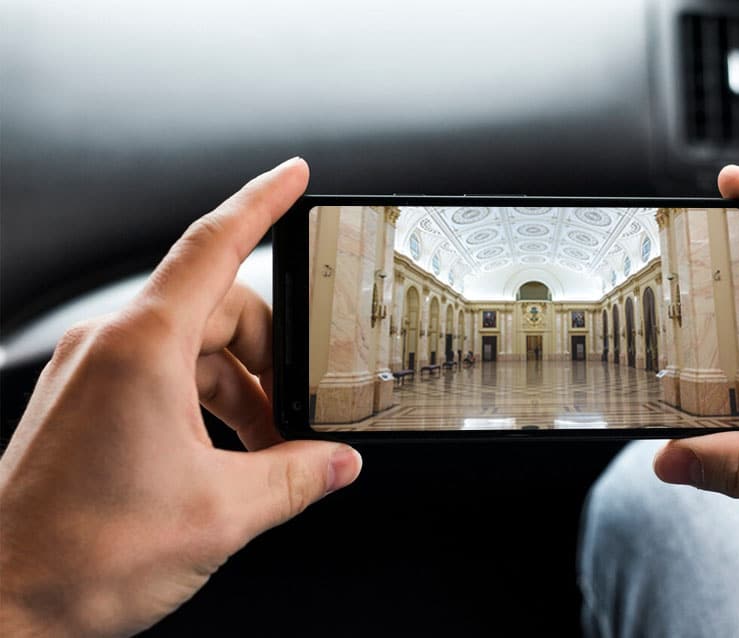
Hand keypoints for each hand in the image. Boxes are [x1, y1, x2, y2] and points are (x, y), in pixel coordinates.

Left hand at [0, 158, 361, 636]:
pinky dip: (208, 405)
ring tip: (270, 452)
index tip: (295, 176)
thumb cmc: (84, 555)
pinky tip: (229, 455)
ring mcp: (93, 374)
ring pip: (195, 350)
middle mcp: (111, 347)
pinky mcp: (86, 404)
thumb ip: (298, 477)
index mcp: (143, 349)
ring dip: (243, 391)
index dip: (263, 202)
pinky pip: (165, 378)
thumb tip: (339, 463)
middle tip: (304, 411)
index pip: (214, 246)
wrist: (2, 605)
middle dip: (275, 355)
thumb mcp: (223, 513)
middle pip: (221, 310)